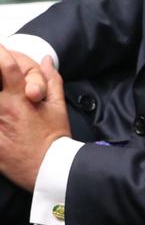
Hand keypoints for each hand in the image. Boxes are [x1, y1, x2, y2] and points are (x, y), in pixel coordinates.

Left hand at [0, 45, 70, 189]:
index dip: (0, 52)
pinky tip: (2, 125)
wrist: (49, 171)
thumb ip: (52, 81)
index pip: (5, 65)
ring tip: (4, 107)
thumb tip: (47, 60)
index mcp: (19, 98)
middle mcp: (3, 109)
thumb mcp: (58, 109)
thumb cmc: (54, 141)